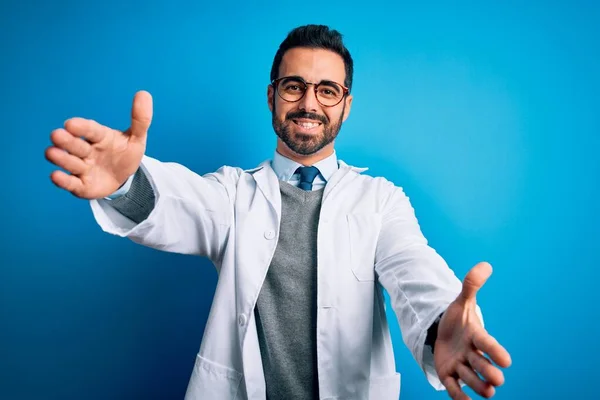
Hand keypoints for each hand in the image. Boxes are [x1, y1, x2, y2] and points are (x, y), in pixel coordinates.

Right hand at [45, 90, 152, 198]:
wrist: (122, 178)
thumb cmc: (124, 154)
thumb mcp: (136, 138)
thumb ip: (140, 119)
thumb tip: (144, 93)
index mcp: (100, 137)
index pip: (90, 130)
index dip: (81, 127)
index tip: (71, 124)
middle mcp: (86, 150)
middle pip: (75, 145)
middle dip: (66, 141)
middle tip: (56, 135)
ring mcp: (82, 168)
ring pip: (69, 162)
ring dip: (61, 158)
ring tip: (51, 152)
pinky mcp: (80, 185)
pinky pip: (70, 183)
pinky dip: (62, 180)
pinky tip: (55, 175)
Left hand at [434, 262, 511, 399]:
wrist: (444, 333)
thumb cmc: (458, 320)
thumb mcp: (462, 302)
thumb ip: (471, 285)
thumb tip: (485, 265)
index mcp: (476, 336)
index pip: (488, 343)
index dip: (495, 351)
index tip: (506, 360)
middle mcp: (471, 354)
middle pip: (481, 365)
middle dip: (488, 372)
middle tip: (495, 380)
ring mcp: (460, 366)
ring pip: (470, 378)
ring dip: (478, 386)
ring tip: (487, 393)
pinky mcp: (448, 374)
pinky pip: (454, 389)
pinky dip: (460, 397)